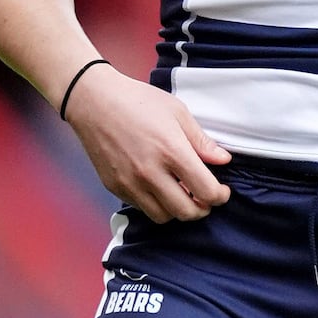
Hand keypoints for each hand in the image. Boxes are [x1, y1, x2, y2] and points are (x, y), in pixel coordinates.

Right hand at [64, 64, 230, 221]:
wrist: (94, 101)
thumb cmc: (137, 101)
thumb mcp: (177, 113)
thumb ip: (201, 141)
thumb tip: (223, 160)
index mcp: (171, 151)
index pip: (206, 191)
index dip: (220, 196)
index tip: (221, 191)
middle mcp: (150, 172)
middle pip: (186, 212)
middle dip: (202, 209)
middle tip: (204, 197)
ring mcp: (130, 183)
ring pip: (163, 217)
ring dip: (177, 210)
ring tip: (181, 193)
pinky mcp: (115, 187)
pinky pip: (142, 208)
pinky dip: (155, 204)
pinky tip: (158, 187)